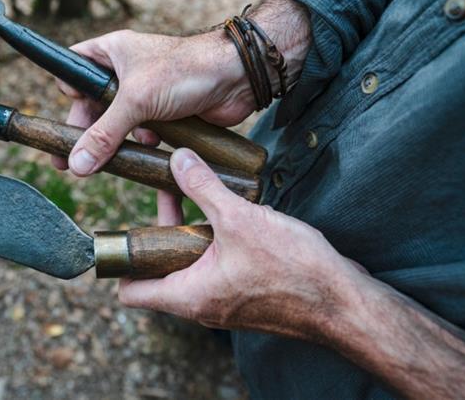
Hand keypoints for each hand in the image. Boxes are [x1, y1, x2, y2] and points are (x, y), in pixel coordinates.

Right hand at [53, 29, 253, 174]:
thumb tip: (77, 163)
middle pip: (92, 104)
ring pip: (116, 122)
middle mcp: (126, 70)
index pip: (73, 68)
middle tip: (71, 162)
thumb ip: (104, 133)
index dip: (68, 93)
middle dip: (86, 131)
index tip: (66, 120)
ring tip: (109, 158)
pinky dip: (140, 143)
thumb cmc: (186, 70)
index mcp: (112, 52)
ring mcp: (145, 92)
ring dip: (115, 140)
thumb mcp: (136, 101)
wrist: (236, 78)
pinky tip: (147, 147)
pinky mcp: (163, 113)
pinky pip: (140, 133)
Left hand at [119, 148, 364, 339]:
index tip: (122, 229)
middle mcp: (200, 304)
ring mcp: (223, 300)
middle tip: (166, 192)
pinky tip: (229, 210)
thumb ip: (203, 187)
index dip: (120, 262)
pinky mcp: (245, 292)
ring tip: (196, 190)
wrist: (344, 301)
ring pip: (189, 263)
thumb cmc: (293, 270)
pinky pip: (215, 265)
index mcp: (187, 296)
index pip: (130, 292)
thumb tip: (178, 159)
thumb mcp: (239, 219)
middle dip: (159, 230)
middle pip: (159, 269)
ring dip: (188, 229)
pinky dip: (213, 239)